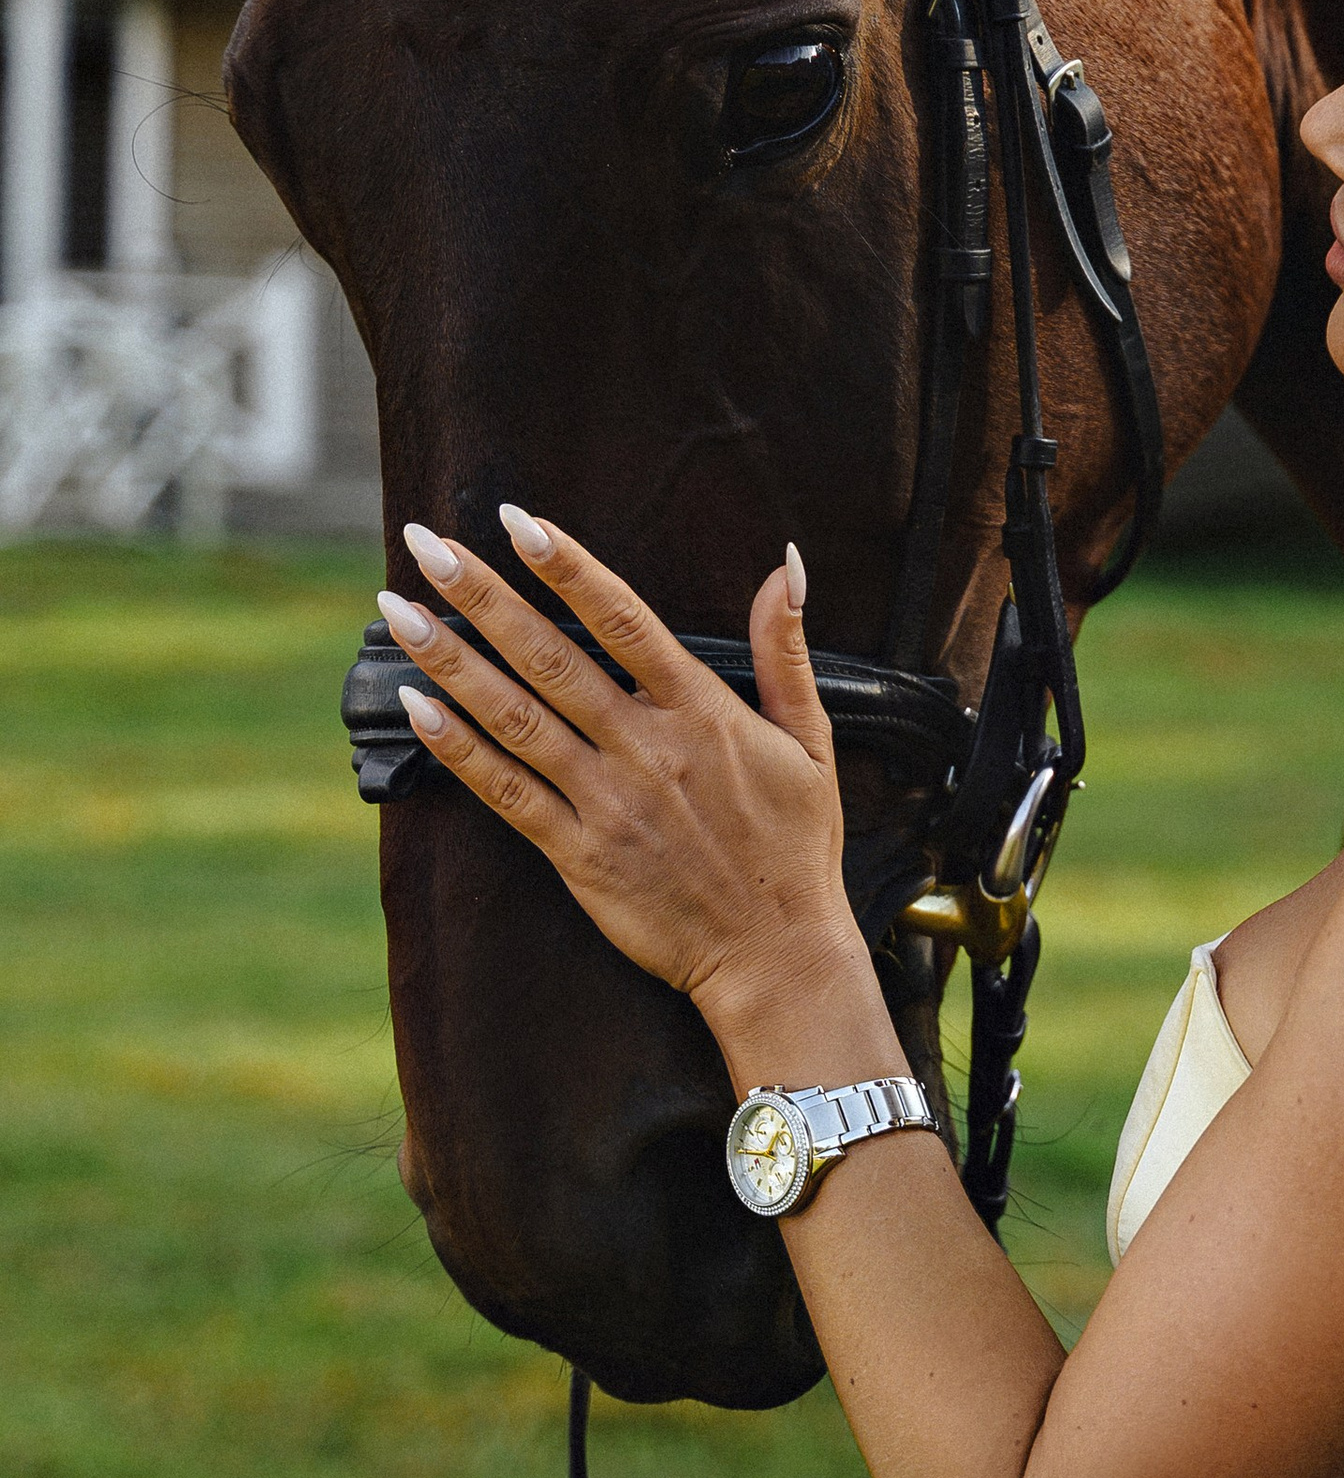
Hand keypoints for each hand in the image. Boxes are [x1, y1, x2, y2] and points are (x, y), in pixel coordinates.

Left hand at [376, 507, 874, 1050]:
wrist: (776, 956)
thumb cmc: (794, 847)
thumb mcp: (811, 740)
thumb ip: (786, 650)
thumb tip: (783, 567)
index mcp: (701, 712)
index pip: (624, 620)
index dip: (567, 567)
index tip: (517, 521)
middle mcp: (647, 749)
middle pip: (551, 657)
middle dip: (482, 596)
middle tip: (426, 544)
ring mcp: (607, 803)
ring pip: (515, 718)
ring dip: (451, 662)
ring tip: (398, 613)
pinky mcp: (579, 855)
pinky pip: (506, 794)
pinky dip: (459, 749)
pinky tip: (418, 708)